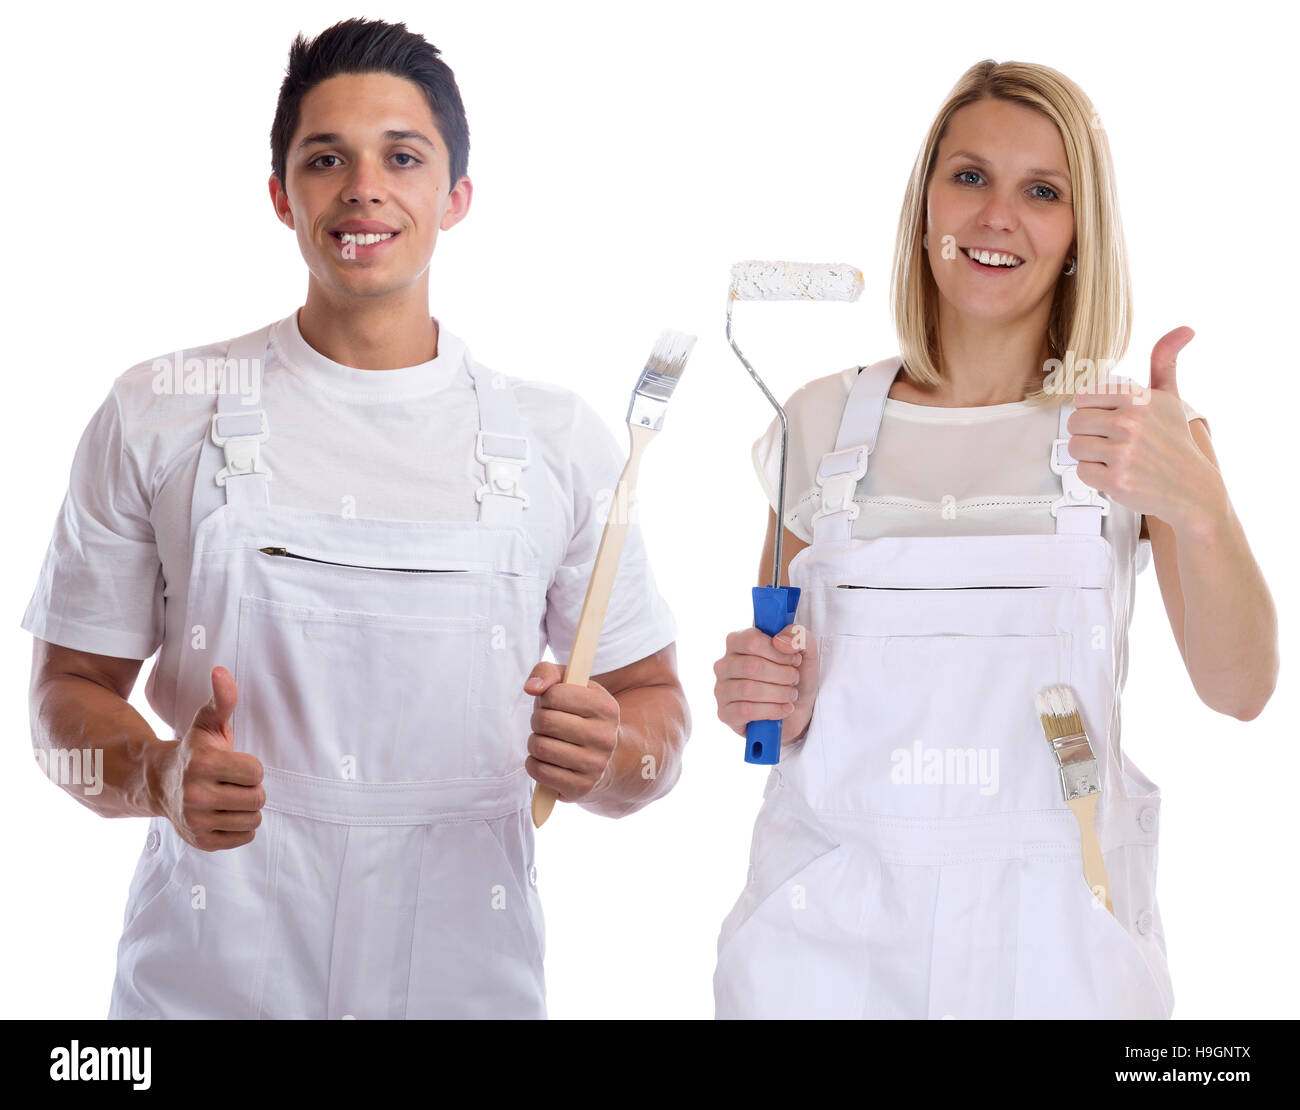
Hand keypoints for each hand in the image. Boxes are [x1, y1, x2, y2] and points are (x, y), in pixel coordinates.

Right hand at [155, 666, 264, 850]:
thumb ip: (222, 699)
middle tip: (232, 782)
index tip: (234, 764)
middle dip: (251, 788)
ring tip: (228, 796)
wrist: (160, 784)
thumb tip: (220, 671)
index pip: (256, 772)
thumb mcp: (208, 723)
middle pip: (258, 798)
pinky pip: (245, 837)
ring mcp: (196, 822)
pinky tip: (224, 813)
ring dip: (247, 808)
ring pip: (253, 819)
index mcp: (202, 764)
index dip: (251, 767)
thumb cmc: (195, 750)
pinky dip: (240, 826)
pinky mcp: (200, 842)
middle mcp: (195, 795)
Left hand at [522, 663, 620, 802]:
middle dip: (537, 720)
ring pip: (540, 747)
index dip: (546, 698)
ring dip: (534, 743)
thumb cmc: (578, 714)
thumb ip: (547, 673)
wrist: (605, 756)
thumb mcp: (570, 686)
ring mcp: (595, 764)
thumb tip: (531, 688)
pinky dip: (534, 764)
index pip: (555, 694)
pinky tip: (545, 760)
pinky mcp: (581, 787)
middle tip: (545, 724)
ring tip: (545, 741)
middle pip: (545, 721)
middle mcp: (605, 736)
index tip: (553, 703)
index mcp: (606, 706)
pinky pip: (539, 772)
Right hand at [713, 623, 818, 743]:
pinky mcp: (725, 713)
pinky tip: (784, 708)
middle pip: (752, 666)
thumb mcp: (805, 650)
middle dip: (782, 675)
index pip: (752, 640)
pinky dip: (772, 710)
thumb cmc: (794, 676)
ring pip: (749, 689)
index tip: (794, 659)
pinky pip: (746, 711)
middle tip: (794, 679)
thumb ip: (797, 635)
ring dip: (779, 693)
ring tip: (791, 694)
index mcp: (738, 642)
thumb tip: (780, 642)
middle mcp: (724, 664)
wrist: (798, 710)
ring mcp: (721, 689)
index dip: (778, 652)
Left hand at [1067, 326, 1220, 531]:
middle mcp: (1130, 422)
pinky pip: (1081, 471)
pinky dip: (1095, 475)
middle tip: (1111, 442)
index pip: (1083, 398)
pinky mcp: (1116, 479)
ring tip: (1114, 457)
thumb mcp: (1170, 398)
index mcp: (1137, 399)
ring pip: (1074, 447)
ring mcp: (1123, 452)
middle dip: (1088, 434)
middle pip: (1074, 422)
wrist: (1192, 488)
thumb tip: (1184, 329)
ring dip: (1090, 455)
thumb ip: (1165, 362)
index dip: (1092, 411)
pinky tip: (1116, 472)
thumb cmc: (1175, 442)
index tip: (1110, 420)